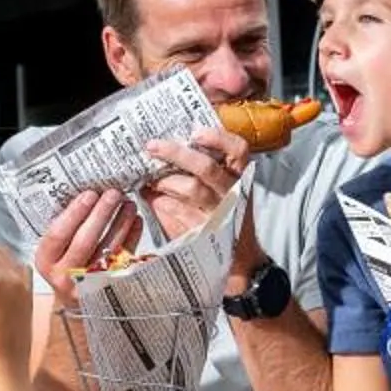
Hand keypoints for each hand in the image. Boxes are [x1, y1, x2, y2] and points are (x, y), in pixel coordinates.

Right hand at [30, 187, 141, 304]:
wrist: (77, 299)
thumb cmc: (65, 264)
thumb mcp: (54, 250)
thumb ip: (63, 228)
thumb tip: (84, 191)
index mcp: (47, 261)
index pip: (58, 235)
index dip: (74, 213)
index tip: (89, 194)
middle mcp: (65, 276)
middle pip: (84, 241)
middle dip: (101, 214)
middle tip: (113, 193)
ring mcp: (90, 284)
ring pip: (108, 249)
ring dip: (120, 223)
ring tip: (128, 203)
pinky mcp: (111, 286)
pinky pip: (124, 259)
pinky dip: (132, 237)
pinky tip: (136, 221)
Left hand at [142, 127, 243, 241]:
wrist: (238, 257)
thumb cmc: (226, 215)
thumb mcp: (226, 189)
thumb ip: (207, 168)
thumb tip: (170, 148)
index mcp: (239, 178)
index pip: (238, 151)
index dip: (219, 138)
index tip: (196, 133)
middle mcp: (231, 194)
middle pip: (206, 167)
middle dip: (176, 153)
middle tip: (153, 146)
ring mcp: (217, 214)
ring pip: (190, 189)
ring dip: (165, 181)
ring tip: (150, 180)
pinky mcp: (202, 232)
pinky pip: (176, 211)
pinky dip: (159, 202)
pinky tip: (151, 198)